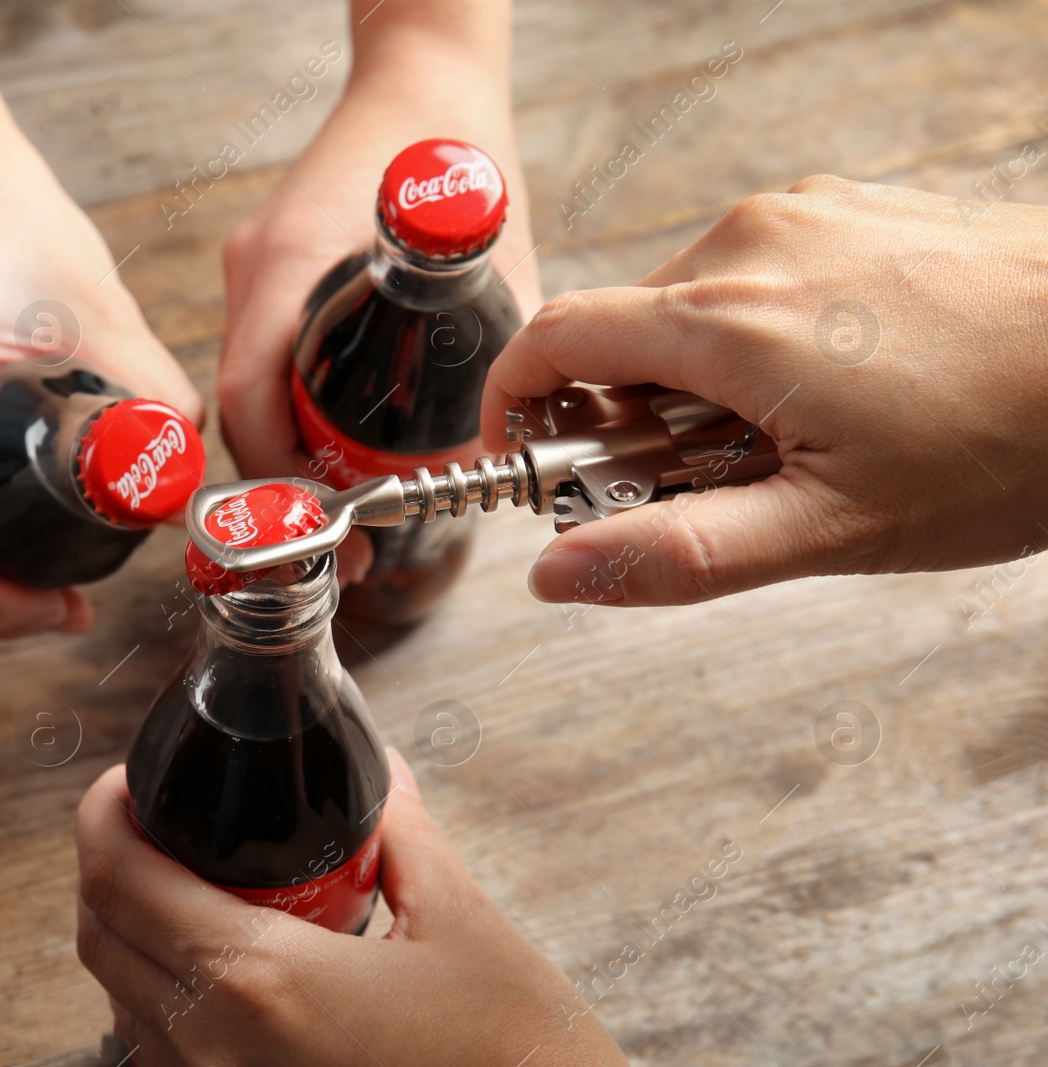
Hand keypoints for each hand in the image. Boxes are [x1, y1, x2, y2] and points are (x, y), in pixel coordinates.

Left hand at [74, 754, 626, 1066]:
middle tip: (159, 820)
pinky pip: (158, 1058)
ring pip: (119, 1004)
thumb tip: (381, 775)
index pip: (119, 878)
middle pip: (98, 937)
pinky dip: (160, 1000)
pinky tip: (223, 970)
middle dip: (110, 863)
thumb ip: (404, 834)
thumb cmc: (517, 1056)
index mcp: (261, 982)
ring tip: (189, 887)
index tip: (128, 781)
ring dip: (131, 934)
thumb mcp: (461, 923)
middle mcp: (214, 1052)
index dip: (103, 813)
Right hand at [217, 18, 538, 579]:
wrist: (422, 76)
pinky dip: (289, 409)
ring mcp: (255, 270)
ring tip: (340, 505)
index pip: (247, 396)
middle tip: (335, 540)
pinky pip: (264, 358)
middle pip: (241, 405)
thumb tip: (497, 449)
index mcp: (289, 265)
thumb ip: (498, 349)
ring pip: (250, 387)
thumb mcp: (492, 260)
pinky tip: (333, 441)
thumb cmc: (450, 151)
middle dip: (281, 483)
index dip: (275, 474)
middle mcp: (256, 271)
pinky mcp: (270, 272)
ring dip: (283, 451)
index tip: (321, 524)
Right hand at [481, 175, 1047, 605]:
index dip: (516, 407)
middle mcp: (753, 241)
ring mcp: (805, 213)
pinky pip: (752, 273)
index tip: (533, 465)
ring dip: (695, 381)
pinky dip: (752, 338)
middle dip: (627, 417)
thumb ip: (678, 554)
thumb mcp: (834, 529)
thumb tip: (556, 575)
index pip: (553, 339)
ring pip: (689, 305)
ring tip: (787, 443)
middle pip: (622, 331)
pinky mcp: (848, 208)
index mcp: (729, 319)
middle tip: (703, 487)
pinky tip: (830, 389)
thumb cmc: (1010, 439)